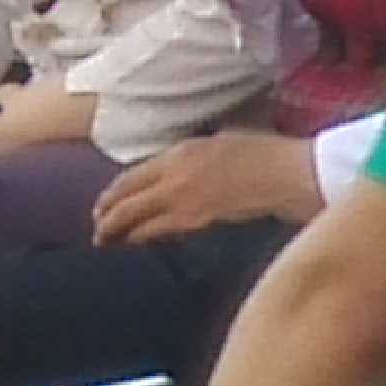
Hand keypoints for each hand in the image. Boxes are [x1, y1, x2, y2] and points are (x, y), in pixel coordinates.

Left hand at [92, 129, 323, 246]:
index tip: (101, 206)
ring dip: (120, 233)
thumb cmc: (263, 153)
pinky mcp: (200, 220)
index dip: (111, 195)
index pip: (131, 177)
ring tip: (109, 243)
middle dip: (106, 219)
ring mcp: (185, 199)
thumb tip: (178, 170)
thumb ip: (192, 157)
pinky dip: (146, 237)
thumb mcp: (219, 142)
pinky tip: (140, 242)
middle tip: (98, 232)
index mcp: (179, 152)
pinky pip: (162, 231)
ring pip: (139, 221)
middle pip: (127, 201)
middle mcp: (175, 175)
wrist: (287, 173)